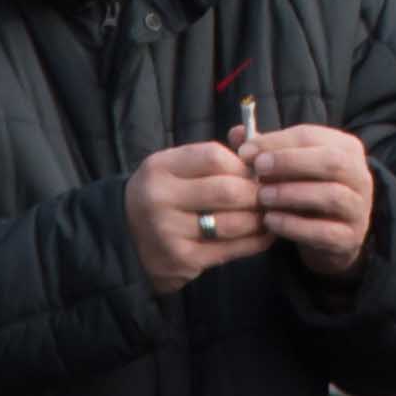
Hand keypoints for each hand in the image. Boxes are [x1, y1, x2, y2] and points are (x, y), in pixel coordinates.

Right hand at [129, 142, 266, 292]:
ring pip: (234, 222)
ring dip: (259, 218)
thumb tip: (250, 135)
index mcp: (159, 168)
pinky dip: (255, 241)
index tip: (254, 170)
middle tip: (269, 194)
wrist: (126, 240)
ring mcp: (170, 231)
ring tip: (268, 212)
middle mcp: (160, 198)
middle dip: (256, 192)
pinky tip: (265, 233)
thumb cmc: (163, 197)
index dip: (242, 163)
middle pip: (227, 190)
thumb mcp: (175, 168)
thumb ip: (211, 154)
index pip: (213, 156)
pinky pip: (231, 249)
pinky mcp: (183, 260)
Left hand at [245, 123, 376, 277]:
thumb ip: (266, 150)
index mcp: (346, 148)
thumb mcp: (290, 168)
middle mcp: (360, 175)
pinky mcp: (350, 238)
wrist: (329, 237)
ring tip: (263, 197)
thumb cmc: (306, 191)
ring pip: (331, 195)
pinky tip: (270, 222)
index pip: (312, 135)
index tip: (245, 151)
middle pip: (331, 161)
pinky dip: (295, 226)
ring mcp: (359, 208)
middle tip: (258, 169)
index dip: (276, 141)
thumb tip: (237, 133)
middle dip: (290, 162)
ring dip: (292, 194)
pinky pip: (325, 231)